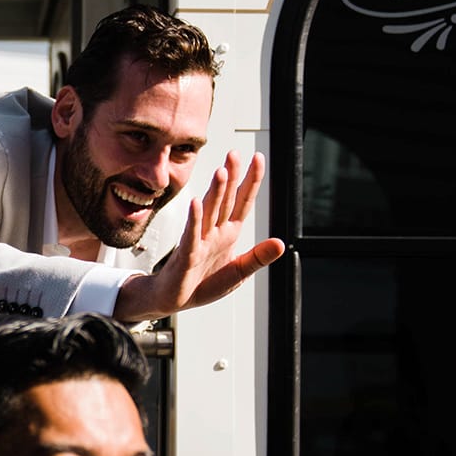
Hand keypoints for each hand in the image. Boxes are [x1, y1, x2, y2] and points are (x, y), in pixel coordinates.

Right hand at [113, 150, 285, 323]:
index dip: (251, 180)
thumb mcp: (239, 272)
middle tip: (234, 154)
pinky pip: (192, 234)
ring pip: (210, 211)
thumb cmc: (202, 284)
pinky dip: (195, 219)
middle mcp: (214, 231)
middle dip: (231, 176)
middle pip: (225, 199)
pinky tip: (197, 203)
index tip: (257, 158)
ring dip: (216, 192)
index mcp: (228, 233)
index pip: (242, 201)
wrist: (174, 300)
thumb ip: (259, 257)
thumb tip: (281, 243)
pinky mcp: (186, 255)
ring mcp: (200, 241)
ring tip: (222, 172)